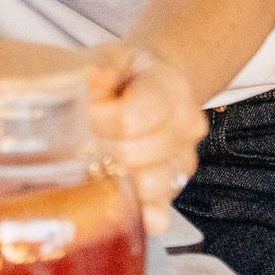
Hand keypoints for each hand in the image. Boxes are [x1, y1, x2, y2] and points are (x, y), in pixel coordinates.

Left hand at [87, 45, 205, 235]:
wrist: (153, 79)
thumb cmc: (127, 71)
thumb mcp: (111, 54)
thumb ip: (102, 64)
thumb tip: (96, 81)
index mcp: (168, 85)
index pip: (131, 116)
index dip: (101, 118)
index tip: (89, 108)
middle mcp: (185, 121)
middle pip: (138, 152)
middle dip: (105, 147)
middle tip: (91, 132)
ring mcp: (184, 153)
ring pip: (155, 181)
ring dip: (123, 178)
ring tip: (105, 163)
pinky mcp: (177, 179)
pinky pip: (166, 201)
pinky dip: (152, 211)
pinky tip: (146, 220)